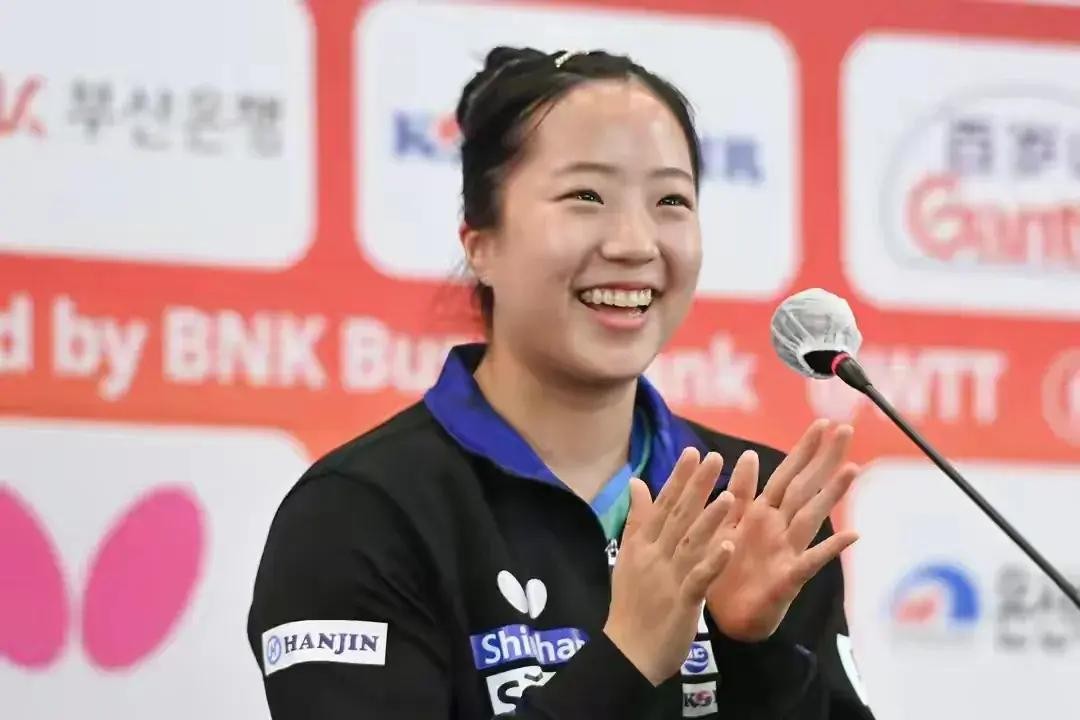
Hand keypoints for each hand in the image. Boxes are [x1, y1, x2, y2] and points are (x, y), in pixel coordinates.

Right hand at [603, 448, 736, 685]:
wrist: (627, 651)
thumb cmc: (631, 604)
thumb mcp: (629, 558)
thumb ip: (637, 520)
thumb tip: (636, 482)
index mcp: (641, 545)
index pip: (662, 505)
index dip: (678, 479)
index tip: (692, 452)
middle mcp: (653, 556)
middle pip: (677, 517)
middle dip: (696, 487)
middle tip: (714, 459)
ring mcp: (668, 578)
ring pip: (691, 543)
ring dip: (710, 519)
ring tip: (730, 496)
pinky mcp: (682, 601)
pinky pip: (700, 578)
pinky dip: (713, 561)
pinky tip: (729, 544)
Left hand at [704, 420, 859, 641]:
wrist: (724, 619)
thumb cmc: (727, 570)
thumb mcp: (726, 525)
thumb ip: (739, 492)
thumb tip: (747, 454)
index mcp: (763, 514)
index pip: (787, 474)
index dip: (804, 449)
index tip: (822, 423)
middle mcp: (781, 528)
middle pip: (806, 487)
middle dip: (824, 459)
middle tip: (846, 430)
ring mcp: (788, 551)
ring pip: (812, 517)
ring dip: (832, 494)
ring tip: (852, 469)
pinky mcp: (788, 578)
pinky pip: (810, 561)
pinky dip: (830, 548)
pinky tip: (851, 535)